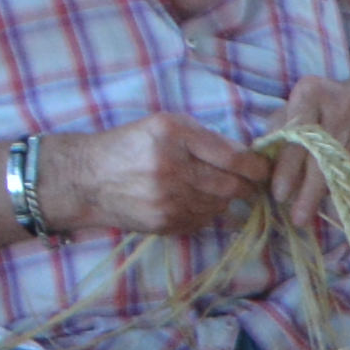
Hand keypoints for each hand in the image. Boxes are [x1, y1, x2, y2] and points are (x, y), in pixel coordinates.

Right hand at [42, 113, 255, 236]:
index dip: (257, 166)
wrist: (86, 179)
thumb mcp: (165, 126)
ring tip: (213, 188)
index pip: (233, 157)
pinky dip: (206, 212)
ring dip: (224, 199)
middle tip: (250, 183)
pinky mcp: (163, 223)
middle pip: (231, 185)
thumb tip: (248, 157)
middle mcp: (171, 168)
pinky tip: (193, 201)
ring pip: (219, 205)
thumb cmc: (130, 145)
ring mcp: (166, 200)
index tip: (264, 169)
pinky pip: (202, 220)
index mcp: (173, 136)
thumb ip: (205, 138)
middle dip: (247, 186)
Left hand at [255, 75, 349, 234]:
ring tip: (315, 212)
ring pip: (347, 166)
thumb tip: (265, 174)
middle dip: (310, 191)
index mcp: (312, 91)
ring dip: (329, 194)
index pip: (298, 137)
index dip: (288, 169)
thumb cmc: (318, 111)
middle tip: (299, 217)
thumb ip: (277, 139)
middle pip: (324, 155)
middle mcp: (344, 101)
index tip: (280, 195)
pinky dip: (349, 186)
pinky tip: (337, 196)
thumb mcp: (291, 114)